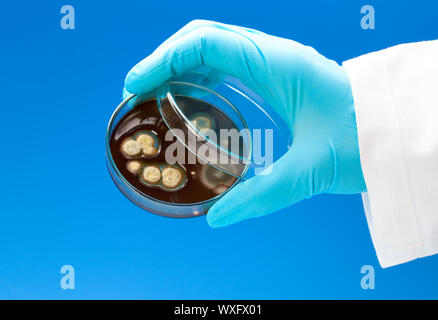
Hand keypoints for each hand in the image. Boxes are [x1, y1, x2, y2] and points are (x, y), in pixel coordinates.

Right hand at [123, 20, 366, 226]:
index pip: (207, 41)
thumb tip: (218, 218)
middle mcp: (272, 55)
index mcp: (278, 64)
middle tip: (139, 92)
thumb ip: (263, 196)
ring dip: (179, 66)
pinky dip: (200, 76)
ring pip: (214, 47)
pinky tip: (189, 99)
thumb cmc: (365, 139)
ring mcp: (274, 63)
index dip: (163, 58)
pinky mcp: (276, 77)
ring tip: (154, 95)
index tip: (136, 83)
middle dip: (164, 59)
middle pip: (203, 37)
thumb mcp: (313, 170)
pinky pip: (229, 64)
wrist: (394, 130)